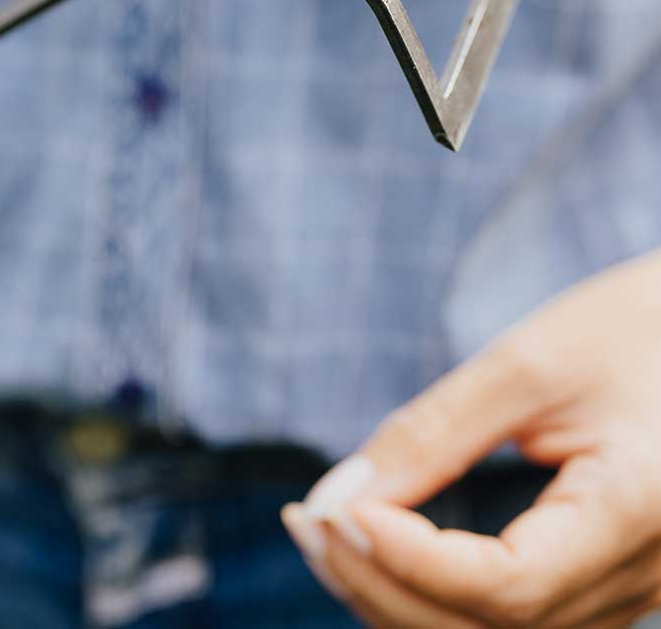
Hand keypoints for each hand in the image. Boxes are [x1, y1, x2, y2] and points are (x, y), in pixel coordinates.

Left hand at [282, 252, 660, 626]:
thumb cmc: (624, 330)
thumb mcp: (527, 364)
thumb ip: (433, 433)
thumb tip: (338, 497)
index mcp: (638, 511)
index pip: (507, 587)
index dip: (408, 560)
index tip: (330, 508)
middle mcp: (644, 576)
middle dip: (380, 584)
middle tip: (302, 519)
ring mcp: (626, 593)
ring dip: (395, 598)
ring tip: (321, 532)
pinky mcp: (600, 586)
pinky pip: (507, 622)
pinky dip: (429, 598)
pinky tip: (372, 550)